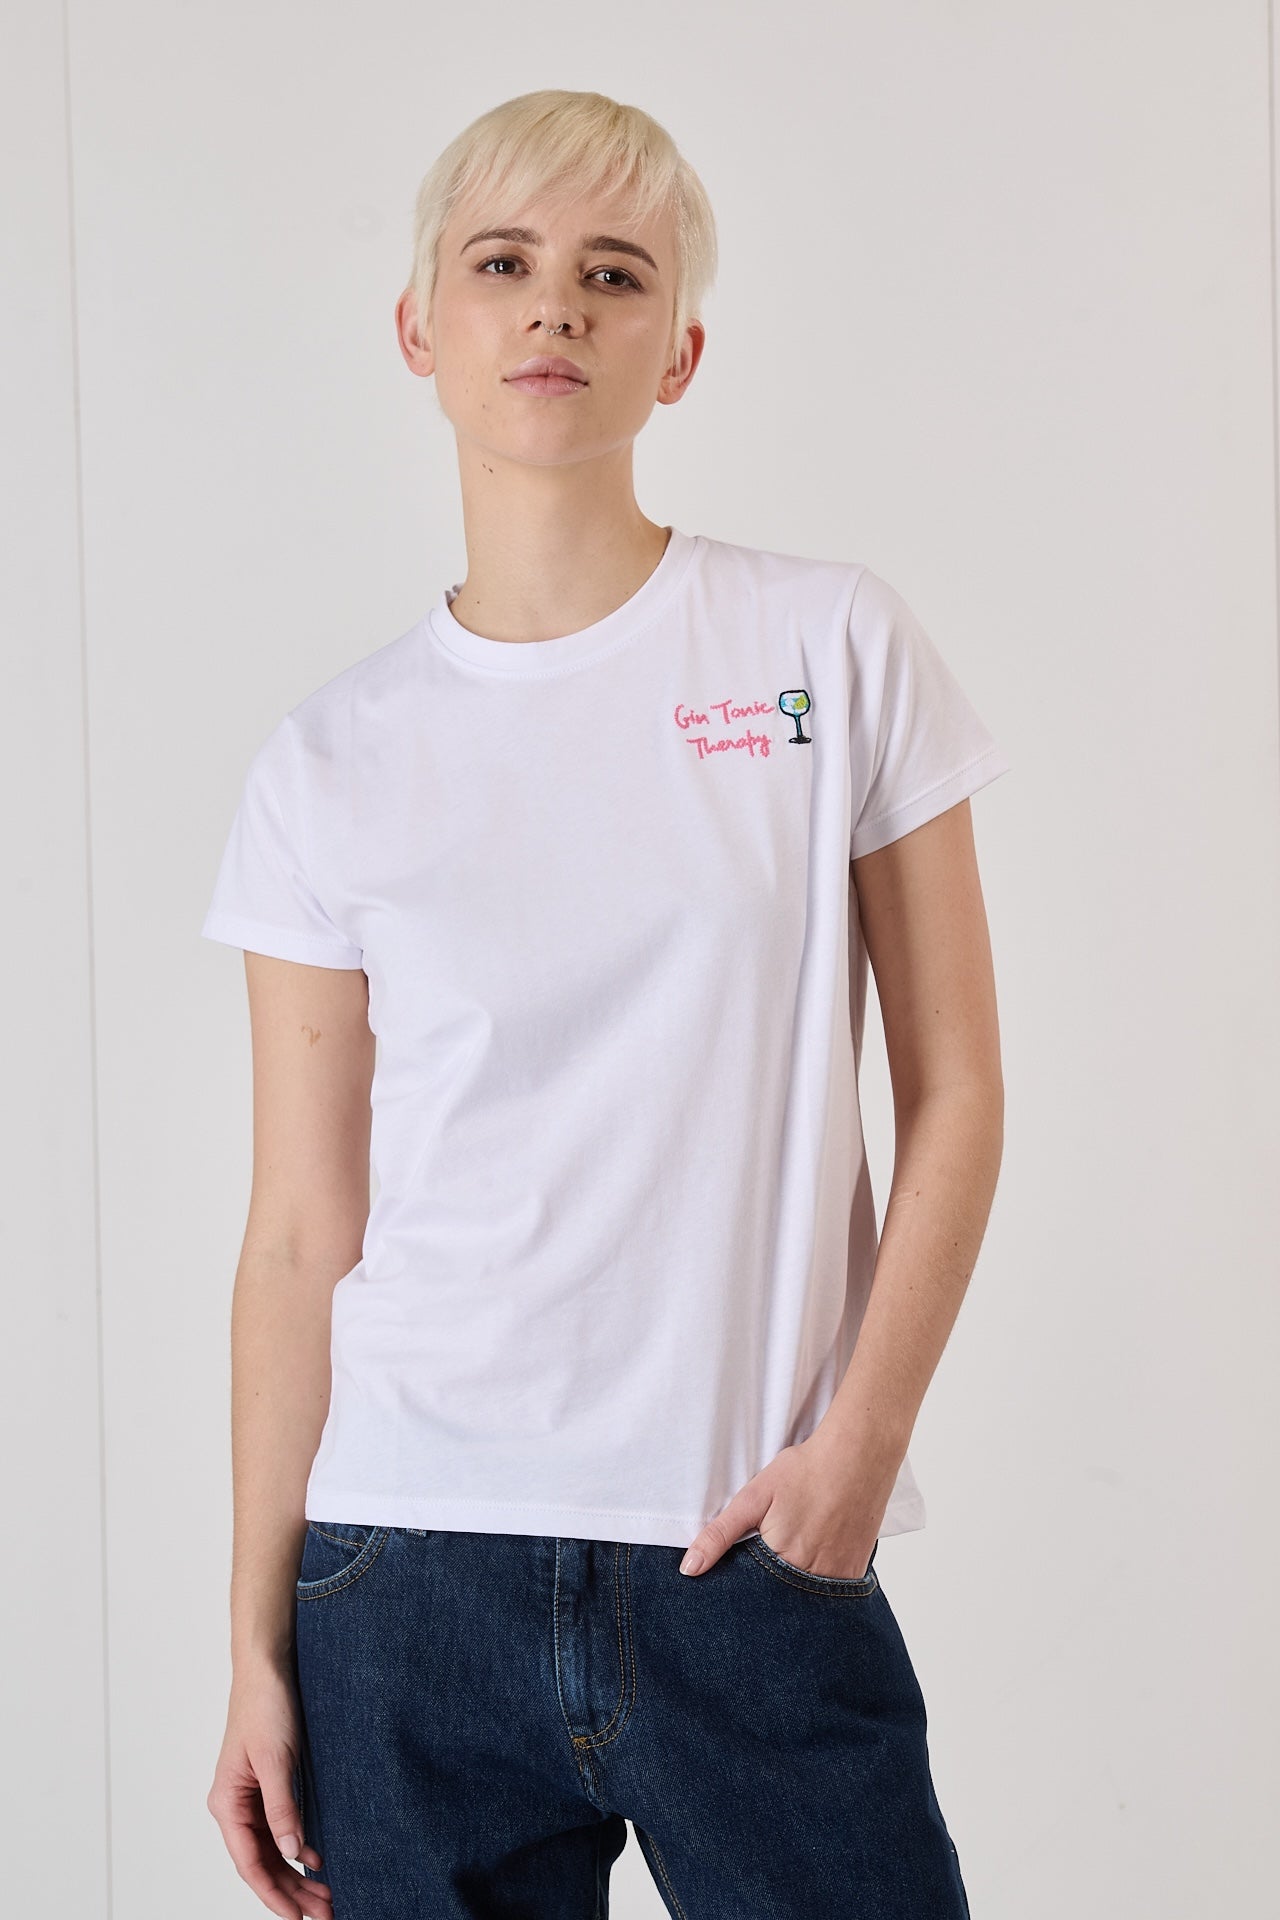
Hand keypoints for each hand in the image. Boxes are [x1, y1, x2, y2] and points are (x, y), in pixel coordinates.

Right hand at [207, 1659, 332, 1917]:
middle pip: (263, 1862)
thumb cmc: (265, 1705)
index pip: (250, 1864)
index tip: (299, 1919)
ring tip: (325, 1897)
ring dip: (296, 1874)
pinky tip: (318, 1861)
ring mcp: (250, 1798)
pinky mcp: (267, 1786)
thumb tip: (292, 1852)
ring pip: (272, 1849)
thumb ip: (282, 1807)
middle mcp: (235, 1806)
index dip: (275, 1895)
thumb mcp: (275, 1758)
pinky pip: (280, 1828)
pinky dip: (298, 1848)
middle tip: (325, 1914)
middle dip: (292, 1892)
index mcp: (227, 1804)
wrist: (268, 1667)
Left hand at [677, 1429, 895, 1578]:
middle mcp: (811, 1577)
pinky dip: (820, 1582)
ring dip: (795, 1587)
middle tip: (775, 1548)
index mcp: (781, 1562)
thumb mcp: (754, 1497)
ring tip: (796, 1550)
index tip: (745, 1571)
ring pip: (806, 1600)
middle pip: (779, 1599)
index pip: (752, 1594)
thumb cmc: (804, 1471)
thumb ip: (720, 1535)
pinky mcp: (855, 1571)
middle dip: (770, 1588)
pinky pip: (832, 1592)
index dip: (745, 1585)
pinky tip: (816, 1553)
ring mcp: (837, 1578)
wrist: (858, 1455)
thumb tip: (688, 1569)